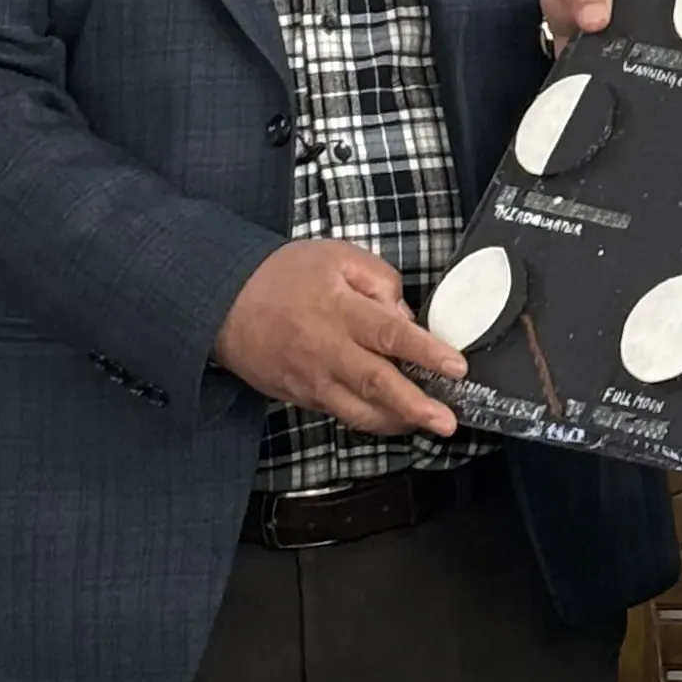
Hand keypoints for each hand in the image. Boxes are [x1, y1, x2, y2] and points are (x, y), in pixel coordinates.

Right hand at [214, 242, 466, 437]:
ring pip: (359, 411)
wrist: (224, 303)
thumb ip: (379, 280)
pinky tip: (393, 418)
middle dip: (417, 406)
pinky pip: (340, 413)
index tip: (457, 367)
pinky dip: (369, 419)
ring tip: (428, 426)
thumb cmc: (284, 275)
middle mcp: (327, 351)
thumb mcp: (337, 256)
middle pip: (378, 383)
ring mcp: (312, 379)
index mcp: (340, 310)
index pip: (391, 335)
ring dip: (397, 422)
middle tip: (448, 421)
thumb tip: (405, 316)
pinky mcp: (301, 396)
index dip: (427, 353)